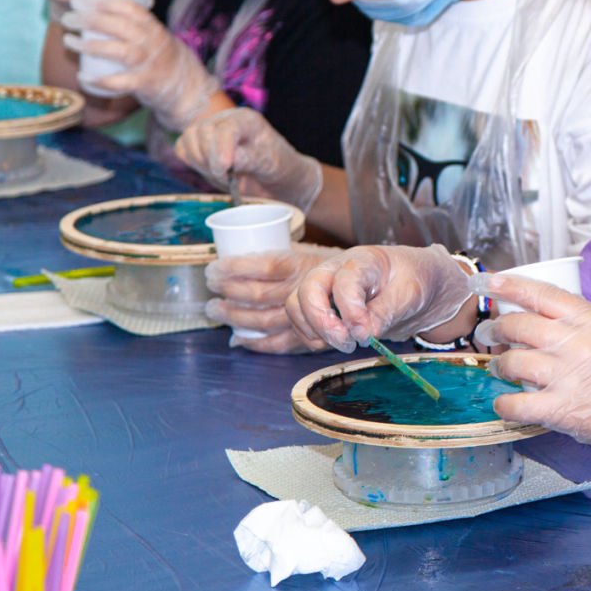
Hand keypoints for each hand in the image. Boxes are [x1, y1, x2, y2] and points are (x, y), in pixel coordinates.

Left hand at [63, 1, 218, 129]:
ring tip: (69, 41)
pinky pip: (121, 82)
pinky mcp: (144, 84)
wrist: (185, 84)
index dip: (107, 2)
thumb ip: (132, 22)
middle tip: (69, 18)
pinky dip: (101, 80)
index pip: (132, 9)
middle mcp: (152, 43)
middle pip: (121, 27)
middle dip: (91, 20)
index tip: (86, 0)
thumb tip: (95, 7)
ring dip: (91, 46)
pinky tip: (83, 76)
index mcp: (152, 27)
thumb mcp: (152, 34)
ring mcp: (149, 63)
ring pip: (120, 51)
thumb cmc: (159, 56)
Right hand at [175, 108, 322, 211]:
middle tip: (228, 178)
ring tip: (221, 174)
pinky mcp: (197, 143)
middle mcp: (225, 120)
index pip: (226, 128)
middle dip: (211, 160)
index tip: (223, 168)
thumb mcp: (269, 163)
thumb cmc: (274, 166)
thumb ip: (250, 159)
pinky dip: (191, 161)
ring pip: (189, 139)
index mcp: (246, 120)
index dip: (221, 148)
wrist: (270, 177)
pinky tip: (209, 169)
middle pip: (202, 133)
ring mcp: (209, 130)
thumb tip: (229, 159)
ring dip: (200, 162)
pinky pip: (182, 148)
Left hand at [206, 243, 335, 352]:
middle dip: (229, 290)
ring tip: (214, 309)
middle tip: (210, 284)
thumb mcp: (316, 252)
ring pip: (264, 320)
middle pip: (259, 294)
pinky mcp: (310, 336)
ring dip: (234, 316)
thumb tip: (245, 246)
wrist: (380, 287)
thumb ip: (288, 253)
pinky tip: (239, 340)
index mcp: (304, 265)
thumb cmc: (345, 267)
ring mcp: (305, 316)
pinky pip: (279, 344)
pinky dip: (256, 344)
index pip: (267, 265)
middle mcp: (303, 290)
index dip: (237, 268)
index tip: (215, 266)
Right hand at [286, 245, 476, 351]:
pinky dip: (312, 336)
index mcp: (362, 260)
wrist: (418, 282)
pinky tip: (337, 342)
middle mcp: (336, 270)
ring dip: (314, 331)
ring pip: (297, 306)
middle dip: (321, 322)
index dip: (350, 311)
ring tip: (346, 344)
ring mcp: (325, 287)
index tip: (366, 334)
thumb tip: (363, 334)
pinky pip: (302, 321)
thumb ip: (386, 311)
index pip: (343, 282)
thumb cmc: (415, 279)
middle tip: (347, 343)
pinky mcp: (322, 305)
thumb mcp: (410, 294)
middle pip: (307, 291)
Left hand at [473, 275, 590, 465]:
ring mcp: (568, 376)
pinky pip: (517, 403)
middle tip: (491, 334)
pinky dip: (503, 404)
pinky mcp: (562, 410)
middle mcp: (577, 343)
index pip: (541, 294)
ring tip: (499, 368)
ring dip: (498, 365)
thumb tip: (533, 323)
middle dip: (497, 328)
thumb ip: (575, 326)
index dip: (508, 285)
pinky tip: (504, 404)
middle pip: (519, 325)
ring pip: (512, 361)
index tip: (486, 282)